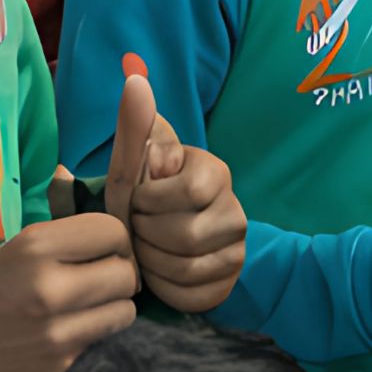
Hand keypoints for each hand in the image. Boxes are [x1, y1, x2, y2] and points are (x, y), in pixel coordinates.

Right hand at [0, 212, 138, 371]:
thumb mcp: (18, 249)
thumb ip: (68, 237)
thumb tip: (122, 233)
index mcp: (36, 248)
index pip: (113, 231)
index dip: (114, 243)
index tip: (102, 256)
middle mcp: (50, 289)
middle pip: (126, 274)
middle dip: (116, 279)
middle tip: (96, 289)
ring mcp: (59, 336)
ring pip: (125, 313)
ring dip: (110, 313)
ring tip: (85, 317)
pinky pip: (108, 349)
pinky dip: (98, 345)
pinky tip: (76, 343)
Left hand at [105, 73, 246, 312]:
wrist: (162, 237)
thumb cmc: (145, 193)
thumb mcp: (134, 160)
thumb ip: (134, 123)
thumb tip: (133, 75)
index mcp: (215, 172)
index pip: (185, 191)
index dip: (149, 200)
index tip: (138, 197)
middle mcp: (237, 210)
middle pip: (185, 235)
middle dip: (145, 235)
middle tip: (136, 228)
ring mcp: (238, 250)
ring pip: (188, 268)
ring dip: (152, 263)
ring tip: (144, 249)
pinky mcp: (230, 283)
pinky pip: (193, 295)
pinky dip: (164, 288)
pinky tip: (157, 272)